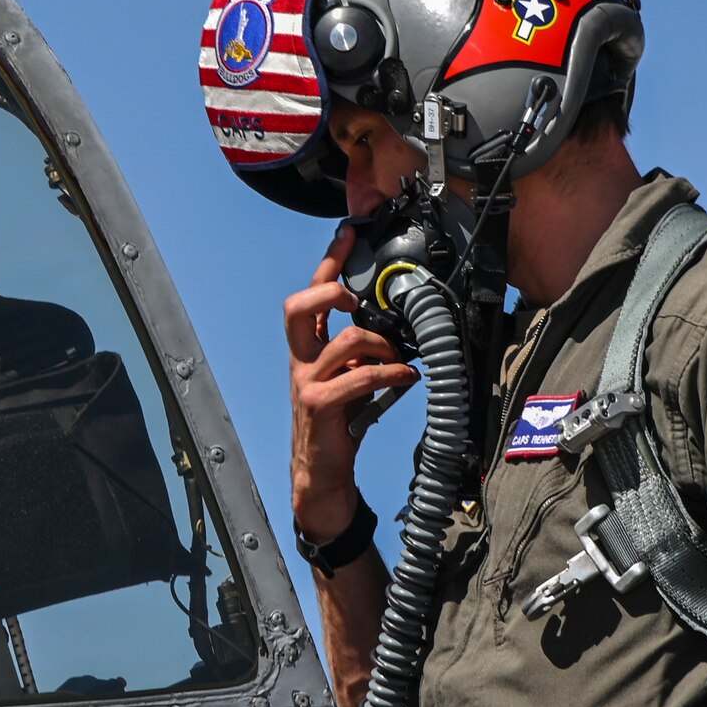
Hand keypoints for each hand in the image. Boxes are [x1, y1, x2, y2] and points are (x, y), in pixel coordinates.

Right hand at [286, 224, 417, 540]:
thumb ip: (363, 351)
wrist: (322, 473)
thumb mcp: (350, 377)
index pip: (311, 296)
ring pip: (344, 340)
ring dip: (381, 343)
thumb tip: (399, 327)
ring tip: (401, 355)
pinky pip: (359, 376)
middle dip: (330, 291)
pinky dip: (390, 372)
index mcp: (308, 349)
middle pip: (299, 306)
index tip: (349, 233)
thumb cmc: (338, 423)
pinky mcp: (320, 405)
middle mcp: (301, 361)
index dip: (329, 262)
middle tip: (355, 299)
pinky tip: (407, 377)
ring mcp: (307, 382)